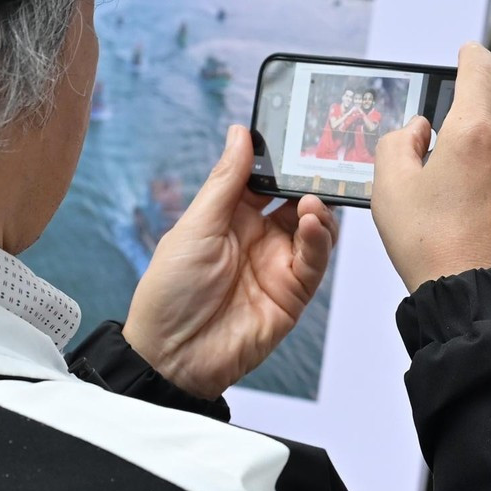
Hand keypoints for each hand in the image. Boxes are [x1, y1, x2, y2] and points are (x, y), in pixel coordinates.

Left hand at [122, 124, 337, 398]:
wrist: (173, 356)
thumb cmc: (170, 292)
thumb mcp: (195, 227)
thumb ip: (226, 181)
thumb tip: (240, 134)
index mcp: (230, 217)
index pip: (263, 179)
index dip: (278, 158)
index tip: (294, 135)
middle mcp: (257, 238)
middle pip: (295, 200)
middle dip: (308, 180)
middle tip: (320, 162)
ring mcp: (277, 264)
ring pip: (313, 228)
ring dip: (317, 210)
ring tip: (312, 201)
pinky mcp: (293, 292)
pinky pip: (315, 260)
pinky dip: (320, 239)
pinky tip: (313, 225)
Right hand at [372, 42, 490, 292]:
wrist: (478, 302)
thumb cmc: (428, 245)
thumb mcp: (389, 190)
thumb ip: (398, 144)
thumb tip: (420, 130)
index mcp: (475, 133)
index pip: (481, 71)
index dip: (473, 55)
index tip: (469, 52)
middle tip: (476, 113)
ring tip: (469, 181)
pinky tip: (485, 213)